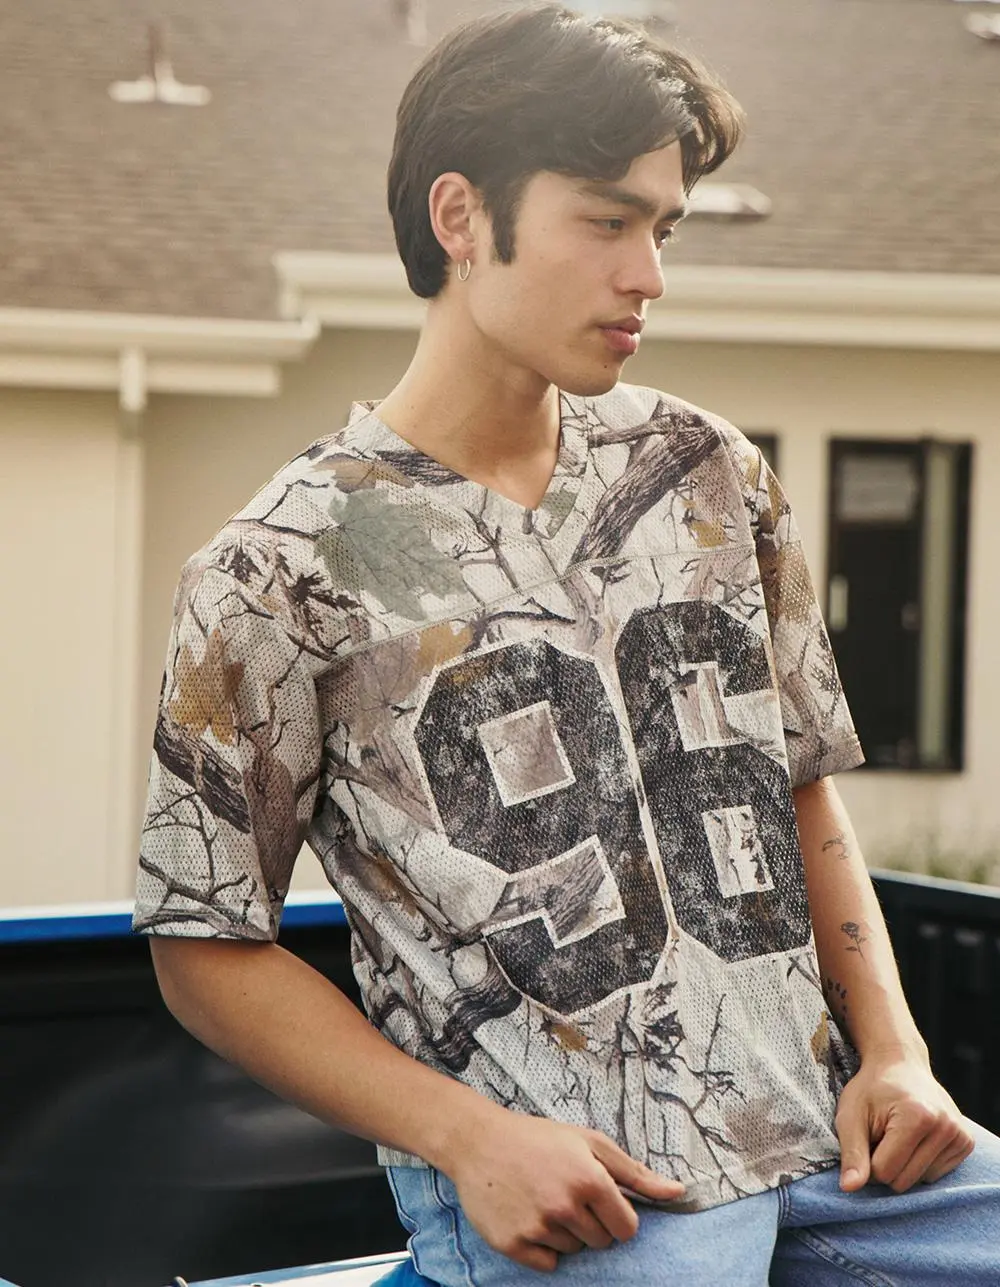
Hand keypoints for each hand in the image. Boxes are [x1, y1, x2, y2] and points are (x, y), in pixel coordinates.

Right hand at [446, 1110, 684, 1271]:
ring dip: (566, 1234)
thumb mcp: (590, 1143)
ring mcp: (538, 1227)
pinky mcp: (514, 1244)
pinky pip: (548, 1265)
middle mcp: (565, 1206)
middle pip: (602, 1243)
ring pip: (574, 1252)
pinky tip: (529, 1216)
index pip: (627, 1229)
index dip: (617, 1217)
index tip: (600, 1202)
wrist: (479, 1142)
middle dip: (591, 1223)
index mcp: (590, 1180)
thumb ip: (636, 1173)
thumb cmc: (540, 1139)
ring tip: (544, 1200)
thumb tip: (680, 1192)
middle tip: (565, 1194)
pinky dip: (543, 1248)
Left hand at [836, 1050, 974, 1193]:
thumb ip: (852, 1153)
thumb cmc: (871, 1089)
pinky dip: (921, 1164)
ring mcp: (960, 1135)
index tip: (868, 1137)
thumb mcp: (851, 1115)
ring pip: (921, 1181)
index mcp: (917, 1117)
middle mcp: (945, 1126)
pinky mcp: (966, 1142)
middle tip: (882, 1135)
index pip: (884, 1172)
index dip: (868, 1160)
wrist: (899, 1063)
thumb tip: (848, 1189)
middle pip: (904, 1182)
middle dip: (886, 1165)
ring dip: (904, 1165)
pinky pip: (936, 1175)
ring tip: (898, 1135)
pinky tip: (915, 1139)